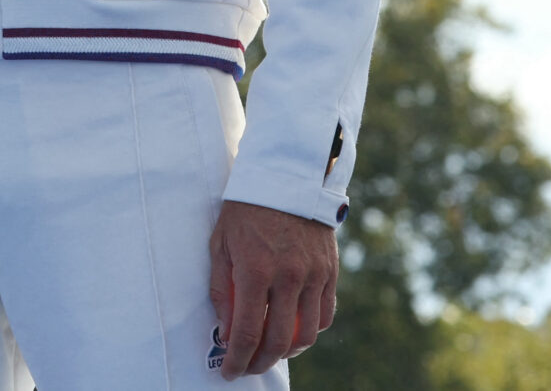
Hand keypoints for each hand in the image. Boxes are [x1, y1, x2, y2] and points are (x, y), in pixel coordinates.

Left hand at [208, 200, 338, 377]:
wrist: (286, 178)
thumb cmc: (245, 210)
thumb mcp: (220, 243)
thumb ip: (220, 288)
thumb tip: (225, 330)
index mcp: (255, 270)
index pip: (248, 331)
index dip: (238, 359)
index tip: (230, 372)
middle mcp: (288, 277)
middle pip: (279, 341)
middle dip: (261, 362)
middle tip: (248, 367)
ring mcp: (313, 276)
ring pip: (307, 335)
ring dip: (287, 352)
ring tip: (270, 352)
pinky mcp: (330, 273)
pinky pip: (324, 315)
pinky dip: (310, 332)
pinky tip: (294, 332)